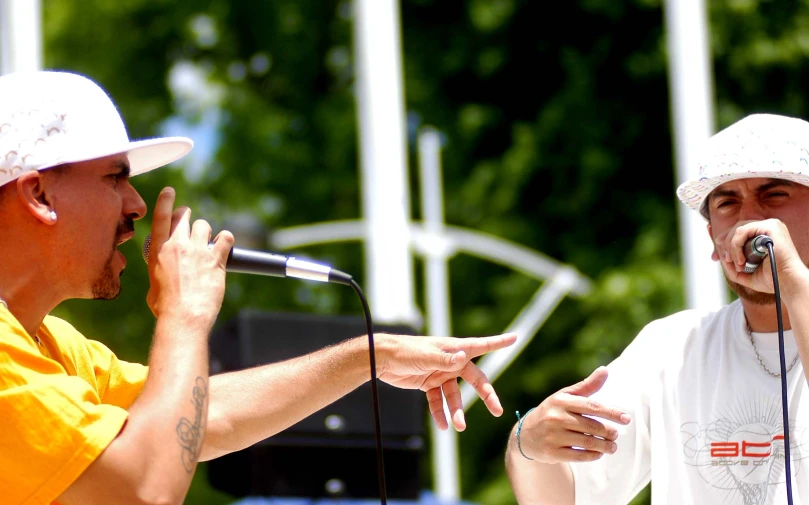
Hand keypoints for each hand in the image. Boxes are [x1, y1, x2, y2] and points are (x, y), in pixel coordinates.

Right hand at [146, 187, 233, 320]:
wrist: (184, 317)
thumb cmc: (166, 309)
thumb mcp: (153, 287)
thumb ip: (159, 274)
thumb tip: (163, 277)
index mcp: (158, 251)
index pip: (161, 218)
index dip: (165, 201)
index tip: (169, 191)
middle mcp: (177, 246)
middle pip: (184, 217)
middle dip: (187, 217)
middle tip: (191, 226)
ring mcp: (198, 250)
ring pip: (204, 225)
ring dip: (206, 232)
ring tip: (208, 243)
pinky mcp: (216, 259)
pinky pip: (225, 237)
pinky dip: (226, 239)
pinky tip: (225, 245)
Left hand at [375, 332, 516, 431]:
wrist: (383, 359)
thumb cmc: (406, 351)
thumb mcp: (427, 356)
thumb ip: (445, 360)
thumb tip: (462, 359)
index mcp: (454, 349)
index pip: (481, 345)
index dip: (498, 342)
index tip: (515, 337)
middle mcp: (451, 362)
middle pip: (475, 380)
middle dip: (486, 395)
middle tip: (497, 410)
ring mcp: (441, 374)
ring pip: (455, 396)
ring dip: (457, 410)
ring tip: (458, 426)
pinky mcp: (429, 384)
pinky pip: (439, 402)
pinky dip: (441, 413)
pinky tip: (443, 426)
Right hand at [516, 367, 629, 462]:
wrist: (526, 434)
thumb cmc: (552, 411)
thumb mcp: (565, 396)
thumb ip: (587, 385)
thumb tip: (605, 370)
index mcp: (561, 401)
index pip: (591, 406)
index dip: (611, 412)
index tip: (626, 419)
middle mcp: (556, 418)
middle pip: (592, 426)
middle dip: (609, 432)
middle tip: (616, 434)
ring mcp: (553, 436)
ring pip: (588, 442)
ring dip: (605, 446)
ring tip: (613, 446)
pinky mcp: (552, 452)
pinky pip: (579, 456)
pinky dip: (593, 455)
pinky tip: (599, 453)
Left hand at [712, 218, 808, 296]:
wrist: (787, 283)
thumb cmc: (771, 279)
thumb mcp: (746, 273)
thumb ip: (732, 265)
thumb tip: (721, 256)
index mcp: (765, 235)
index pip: (739, 230)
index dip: (725, 240)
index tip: (715, 255)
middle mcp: (768, 227)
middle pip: (737, 228)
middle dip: (725, 244)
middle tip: (727, 260)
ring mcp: (770, 225)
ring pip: (738, 229)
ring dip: (732, 247)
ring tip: (737, 263)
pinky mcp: (770, 227)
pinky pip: (742, 231)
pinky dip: (736, 245)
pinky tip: (741, 260)